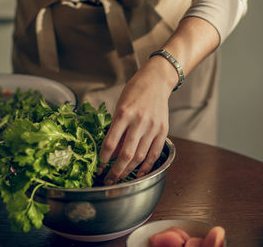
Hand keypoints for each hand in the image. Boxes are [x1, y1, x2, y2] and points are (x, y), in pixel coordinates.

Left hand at [98, 56, 176, 184]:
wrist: (156, 81)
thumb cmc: (134, 92)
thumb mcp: (119, 107)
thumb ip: (116, 130)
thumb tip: (111, 153)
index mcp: (124, 114)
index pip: (110, 143)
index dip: (103, 159)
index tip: (99, 167)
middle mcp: (139, 121)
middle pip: (126, 154)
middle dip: (115, 171)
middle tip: (108, 181)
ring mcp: (153, 127)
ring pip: (140, 157)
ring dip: (129, 171)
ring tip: (120, 179)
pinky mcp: (163, 131)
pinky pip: (155, 153)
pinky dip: (147, 166)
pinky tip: (139, 173)